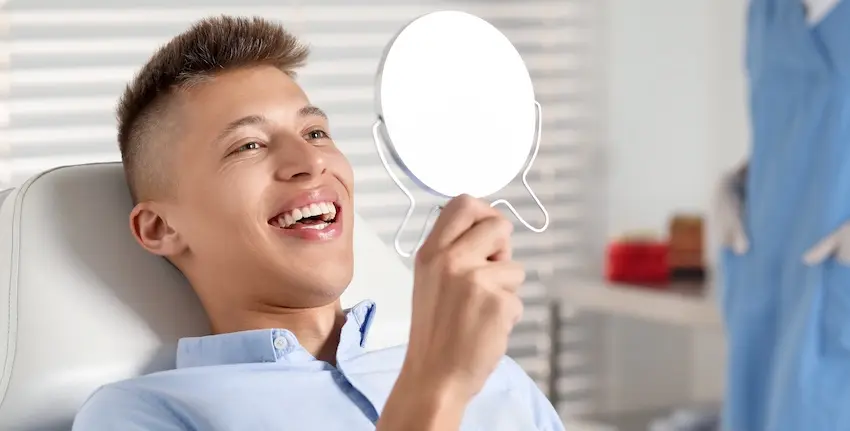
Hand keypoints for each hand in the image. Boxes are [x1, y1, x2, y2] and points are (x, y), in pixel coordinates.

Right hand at [402, 194, 524, 403]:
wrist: (435, 375)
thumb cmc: (434, 332)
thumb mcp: (430, 280)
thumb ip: (453, 252)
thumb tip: (489, 232)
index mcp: (431, 252)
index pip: (463, 204)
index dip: (484, 213)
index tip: (488, 231)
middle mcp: (451, 259)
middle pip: (498, 225)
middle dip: (502, 249)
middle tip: (490, 274)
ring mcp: (475, 279)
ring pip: (514, 266)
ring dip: (506, 288)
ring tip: (481, 310)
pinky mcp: (498, 302)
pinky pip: (518, 298)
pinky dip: (508, 314)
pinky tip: (487, 328)